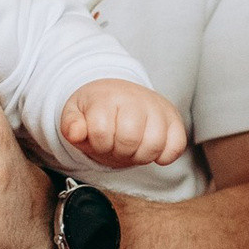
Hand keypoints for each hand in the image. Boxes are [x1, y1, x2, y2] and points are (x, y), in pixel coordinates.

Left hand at [60, 80, 187, 170]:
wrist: (118, 93)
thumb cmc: (97, 109)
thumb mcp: (75, 114)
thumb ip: (71, 125)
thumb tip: (76, 132)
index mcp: (108, 96)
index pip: (102, 133)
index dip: (98, 144)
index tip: (99, 138)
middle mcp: (135, 98)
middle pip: (129, 139)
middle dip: (118, 151)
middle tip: (116, 145)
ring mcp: (157, 107)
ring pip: (154, 144)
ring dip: (140, 155)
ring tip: (132, 147)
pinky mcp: (174, 118)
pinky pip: (177, 145)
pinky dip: (165, 155)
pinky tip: (153, 151)